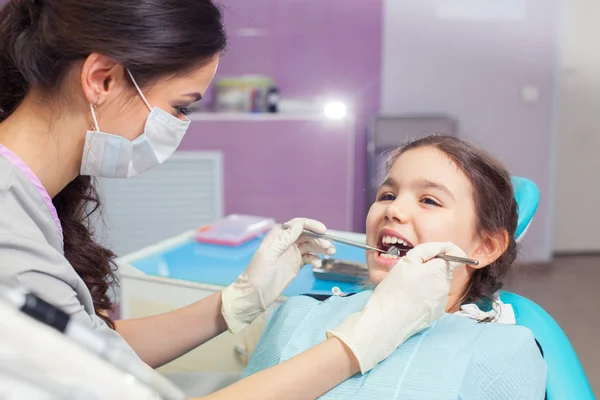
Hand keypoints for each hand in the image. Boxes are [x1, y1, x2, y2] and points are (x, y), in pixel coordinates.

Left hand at [221, 218, 335, 332]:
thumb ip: (285, 239)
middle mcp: (286, 243)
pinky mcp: (295, 264)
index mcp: (278, 236)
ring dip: (321, 248)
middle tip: (329, 247)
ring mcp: (291, 253)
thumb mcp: (270, 254)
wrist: (254, 295)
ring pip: (310, 246)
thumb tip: (299, 224)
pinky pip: (309, 257)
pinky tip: (317, 264)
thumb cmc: (257, 274)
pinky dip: (315, 259)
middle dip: (319, 239)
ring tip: (330, 252)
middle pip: (307, 235)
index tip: (323, 231)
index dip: (311, 225)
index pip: (298, 224)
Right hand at [326, 241, 465, 372]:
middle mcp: (445, 287)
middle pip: (443, 269)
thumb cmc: (393, 290)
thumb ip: (429, 250)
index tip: (429, 255)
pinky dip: (423, 295)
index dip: (442, 252)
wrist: (386, 321)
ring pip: (437, 283)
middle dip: (430, 268)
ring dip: (426, 281)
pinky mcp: (435, 313)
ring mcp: (441, 302)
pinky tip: (409, 299)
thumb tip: (446, 248)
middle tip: (409, 273)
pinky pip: (432, 298)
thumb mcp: (407, 261)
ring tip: (406, 288)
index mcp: (440, 271)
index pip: (456, 255)